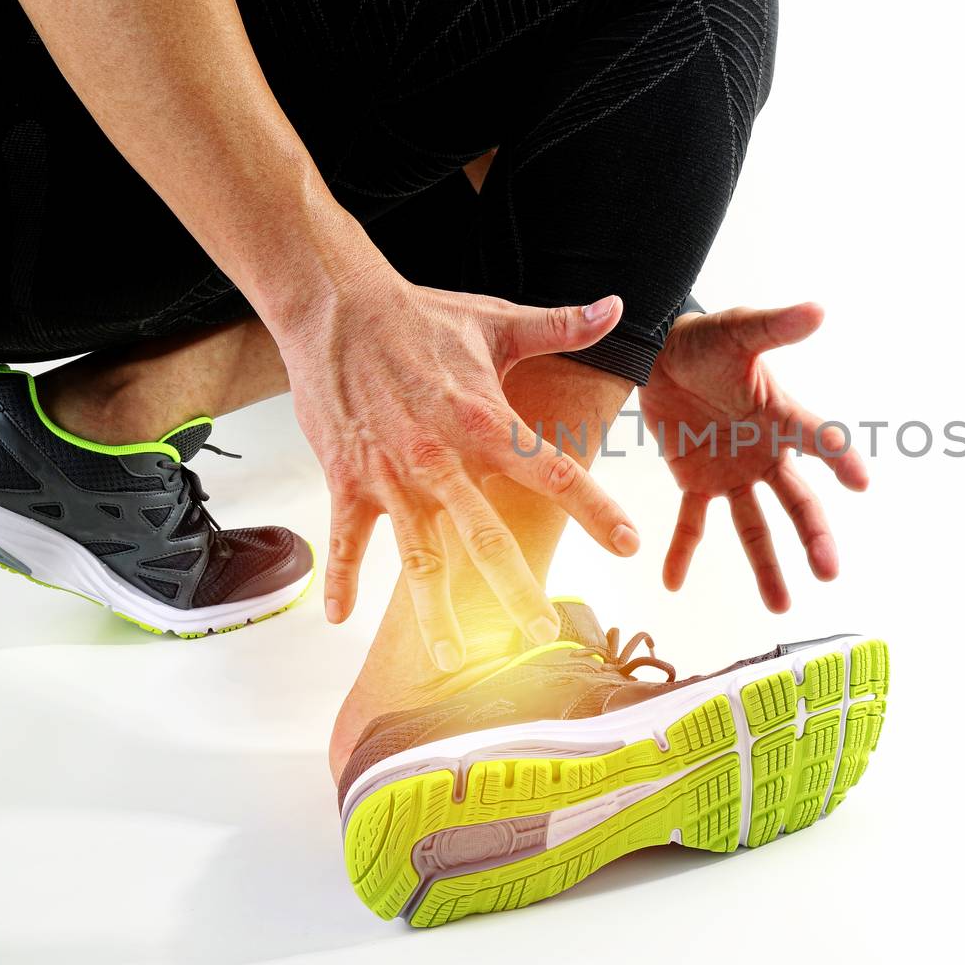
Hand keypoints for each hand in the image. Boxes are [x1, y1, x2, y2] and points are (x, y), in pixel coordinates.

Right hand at [276, 257, 638, 670]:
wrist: (335, 306)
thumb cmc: (420, 316)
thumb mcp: (497, 321)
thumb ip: (562, 325)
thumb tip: (616, 307)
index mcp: (485, 422)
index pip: (553, 472)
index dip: (595, 509)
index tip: (629, 545)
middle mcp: (440, 458)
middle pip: (484, 535)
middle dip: (512, 587)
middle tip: (542, 632)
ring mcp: (391, 475)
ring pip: (418, 554)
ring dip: (434, 609)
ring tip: (451, 659)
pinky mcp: (347, 479)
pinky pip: (347, 539)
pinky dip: (343, 578)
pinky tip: (342, 619)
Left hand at [638, 303, 868, 610]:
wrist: (658, 351)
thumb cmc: (707, 339)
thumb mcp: (740, 330)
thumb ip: (776, 327)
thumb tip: (818, 309)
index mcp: (780, 418)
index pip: (820, 440)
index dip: (842, 459)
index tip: (863, 482)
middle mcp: (766, 453)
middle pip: (796, 501)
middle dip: (814, 535)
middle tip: (829, 569)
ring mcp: (733, 472)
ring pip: (755, 526)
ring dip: (767, 565)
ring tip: (780, 606)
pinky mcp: (696, 482)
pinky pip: (692, 523)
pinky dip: (681, 553)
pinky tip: (672, 584)